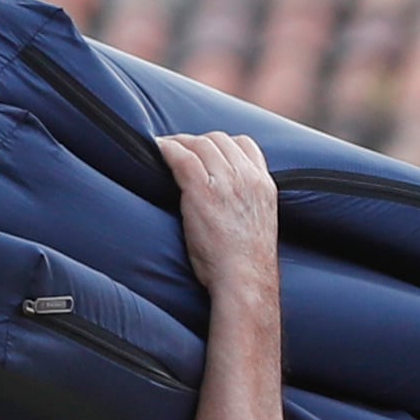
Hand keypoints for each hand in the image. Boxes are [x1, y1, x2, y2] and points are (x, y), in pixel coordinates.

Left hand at [160, 132, 280, 302]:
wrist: (245, 280)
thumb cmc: (246, 265)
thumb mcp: (257, 224)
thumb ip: (246, 204)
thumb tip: (226, 202)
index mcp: (264, 184)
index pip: (244, 145)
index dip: (222, 144)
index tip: (205, 151)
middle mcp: (247, 177)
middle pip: (219, 140)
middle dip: (196, 141)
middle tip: (178, 149)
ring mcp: (226, 182)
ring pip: (200, 144)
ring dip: (179, 143)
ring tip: (164, 148)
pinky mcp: (202, 191)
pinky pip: (182, 157)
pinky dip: (167, 149)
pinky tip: (156, 150)